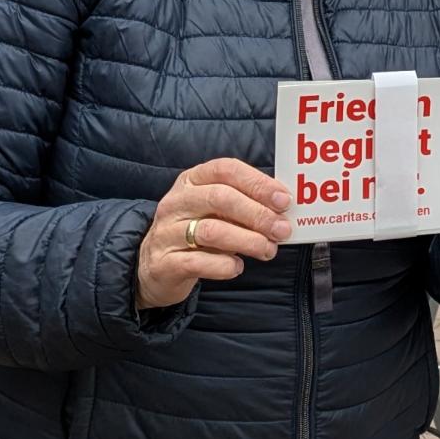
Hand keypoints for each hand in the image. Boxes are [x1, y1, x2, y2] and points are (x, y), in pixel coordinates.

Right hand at [137, 159, 292, 309]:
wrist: (155, 268)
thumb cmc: (197, 232)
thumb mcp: (217, 212)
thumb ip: (246, 206)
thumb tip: (283, 210)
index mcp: (192, 180)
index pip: (226, 170)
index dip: (258, 183)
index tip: (284, 201)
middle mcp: (176, 202)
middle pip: (220, 198)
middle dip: (257, 214)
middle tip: (282, 230)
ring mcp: (166, 232)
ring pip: (210, 231)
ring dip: (248, 241)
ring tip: (268, 250)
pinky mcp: (164, 263)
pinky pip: (198, 262)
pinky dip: (224, 265)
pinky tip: (237, 266)